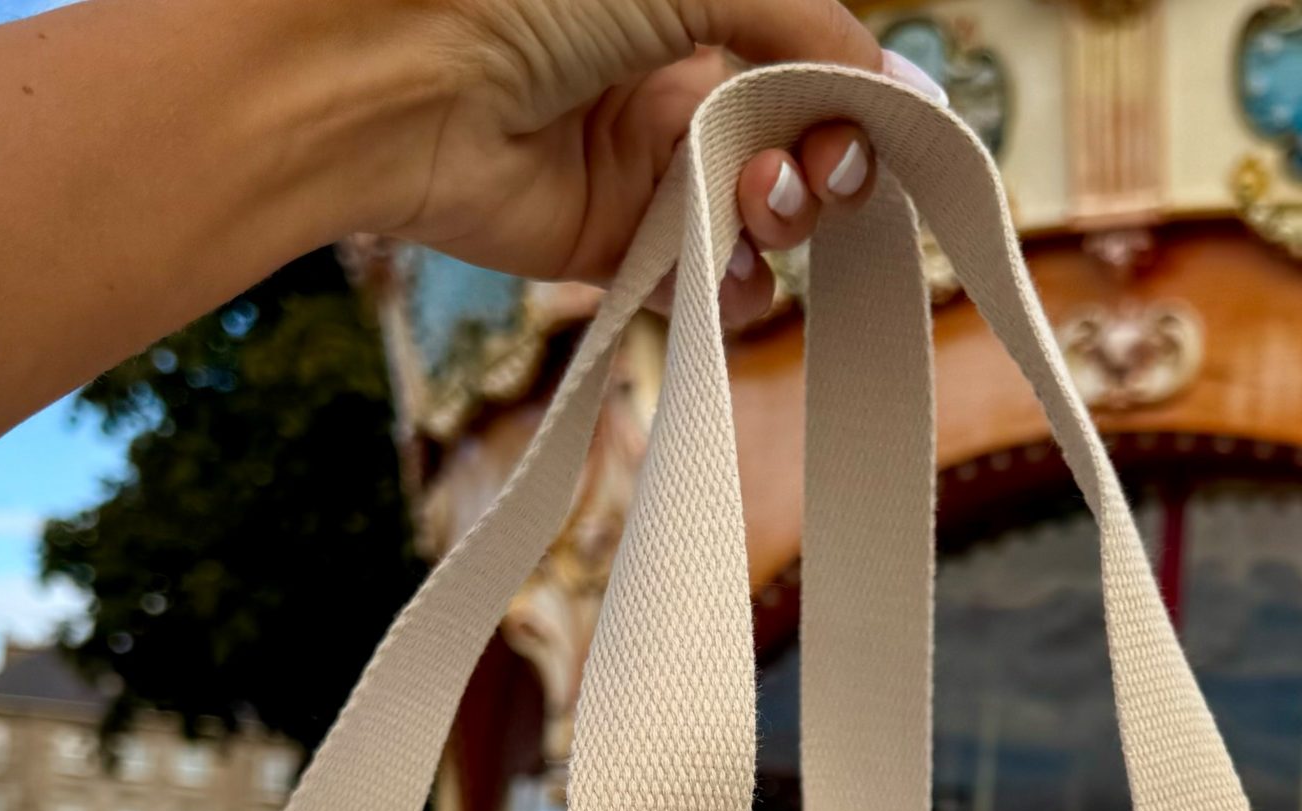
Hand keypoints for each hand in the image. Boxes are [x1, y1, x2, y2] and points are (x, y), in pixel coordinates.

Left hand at [355, 0, 943, 326]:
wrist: (395, 70)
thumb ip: (810, 30)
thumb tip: (906, 93)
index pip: (809, 53)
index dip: (855, 94)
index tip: (885, 126)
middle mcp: (669, 72)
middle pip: (796, 139)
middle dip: (828, 160)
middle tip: (822, 172)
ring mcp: (640, 165)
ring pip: (757, 217)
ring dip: (781, 219)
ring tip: (755, 203)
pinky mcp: (608, 249)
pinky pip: (700, 285)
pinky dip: (730, 289)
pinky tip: (730, 271)